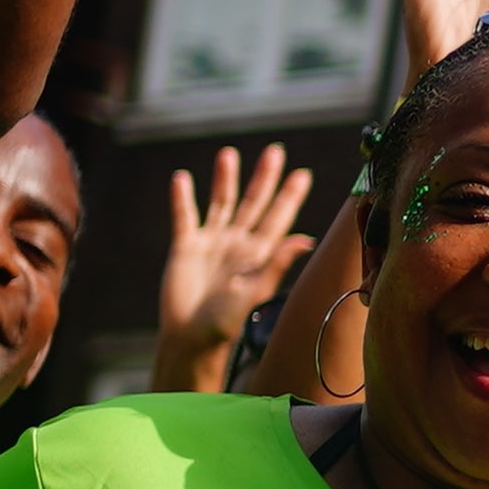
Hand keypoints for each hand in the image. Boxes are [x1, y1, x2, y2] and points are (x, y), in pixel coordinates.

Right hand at [153, 145, 317, 391]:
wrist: (191, 336)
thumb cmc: (226, 322)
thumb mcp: (254, 291)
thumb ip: (276, 263)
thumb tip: (306, 240)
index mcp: (259, 254)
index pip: (278, 218)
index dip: (289, 196)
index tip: (302, 174)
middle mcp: (238, 244)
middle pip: (253, 203)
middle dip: (263, 178)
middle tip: (274, 151)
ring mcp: (212, 243)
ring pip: (221, 203)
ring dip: (225, 180)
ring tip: (228, 154)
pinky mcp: (186, 247)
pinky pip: (184, 217)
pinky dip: (183, 198)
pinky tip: (182, 179)